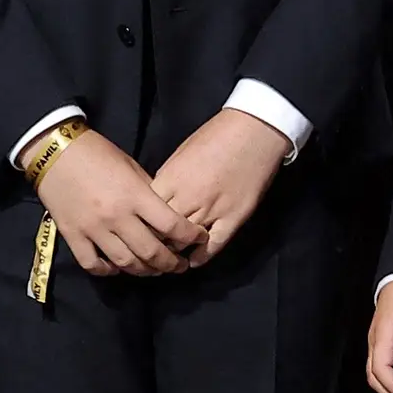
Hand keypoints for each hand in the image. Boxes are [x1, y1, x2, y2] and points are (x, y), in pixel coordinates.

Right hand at [35, 132, 208, 278]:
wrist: (53, 150)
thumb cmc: (97, 153)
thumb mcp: (131, 166)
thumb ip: (148, 192)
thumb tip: (164, 214)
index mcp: (135, 195)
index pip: (172, 225)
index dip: (191, 236)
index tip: (199, 239)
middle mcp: (116, 216)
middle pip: (151, 252)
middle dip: (171, 263)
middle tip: (179, 265)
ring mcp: (93, 228)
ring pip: (125, 263)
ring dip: (144, 271)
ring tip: (153, 270)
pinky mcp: (72, 235)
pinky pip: (93, 264)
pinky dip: (107, 270)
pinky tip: (116, 267)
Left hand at [149, 108, 289, 267]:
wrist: (254, 131)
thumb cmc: (216, 135)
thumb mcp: (181, 153)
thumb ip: (168, 178)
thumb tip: (158, 196)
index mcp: (171, 179)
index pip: (146, 212)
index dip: (140, 224)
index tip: (138, 230)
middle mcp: (188, 198)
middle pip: (161, 231)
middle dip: (153, 242)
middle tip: (150, 250)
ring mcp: (212, 210)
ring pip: (185, 242)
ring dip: (175, 252)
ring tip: (168, 260)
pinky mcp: (234, 218)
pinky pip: (213, 245)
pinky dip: (202, 256)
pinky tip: (194, 261)